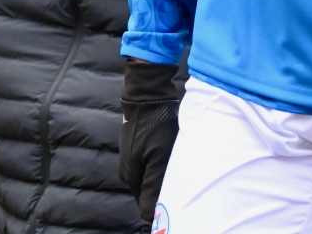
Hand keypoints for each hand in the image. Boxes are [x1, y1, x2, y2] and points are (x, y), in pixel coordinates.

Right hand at [119, 59, 180, 220]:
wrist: (147, 95)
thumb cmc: (155, 126)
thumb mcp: (159, 158)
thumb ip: (154, 187)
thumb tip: (150, 216)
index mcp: (131, 176)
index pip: (146, 206)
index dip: (161, 207)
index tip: (178, 200)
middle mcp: (129, 170)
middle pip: (149, 192)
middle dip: (164, 192)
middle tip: (183, 185)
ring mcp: (133, 157)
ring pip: (151, 179)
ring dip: (165, 178)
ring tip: (180, 170)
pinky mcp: (138, 147)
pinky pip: (152, 165)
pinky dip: (163, 166)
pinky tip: (173, 158)